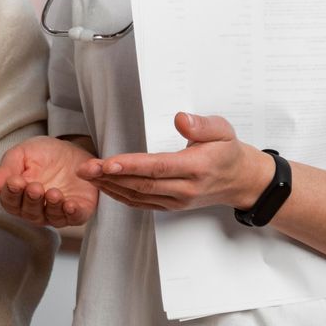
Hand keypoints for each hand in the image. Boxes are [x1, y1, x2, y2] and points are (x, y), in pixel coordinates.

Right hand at [0, 135, 101, 227]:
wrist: (72, 148)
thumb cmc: (43, 154)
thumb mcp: (21, 155)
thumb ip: (5, 171)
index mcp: (18, 197)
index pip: (10, 201)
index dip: (11, 193)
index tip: (14, 181)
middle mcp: (36, 209)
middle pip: (29, 212)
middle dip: (31, 200)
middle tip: (34, 187)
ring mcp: (57, 212)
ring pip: (50, 217)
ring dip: (51, 206)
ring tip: (53, 192)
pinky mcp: (79, 211)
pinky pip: (74, 217)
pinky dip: (72, 213)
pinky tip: (69, 204)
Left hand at [81, 112, 276, 212]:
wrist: (241, 180)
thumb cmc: (228, 151)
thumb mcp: (223, 130)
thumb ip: (202, 125)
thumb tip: (180, 119)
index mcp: (196, 168)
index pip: (157, 167)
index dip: (130, 166)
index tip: (107, 162)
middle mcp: (185, 188)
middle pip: (141, 184)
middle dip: (109, 176)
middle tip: (85, 168)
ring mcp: (177, 200)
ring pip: (138, 195)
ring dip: (110, 186)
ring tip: (88, 175)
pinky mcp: (171, 206)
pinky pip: (141, 203)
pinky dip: (120, 195)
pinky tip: (105, 186)